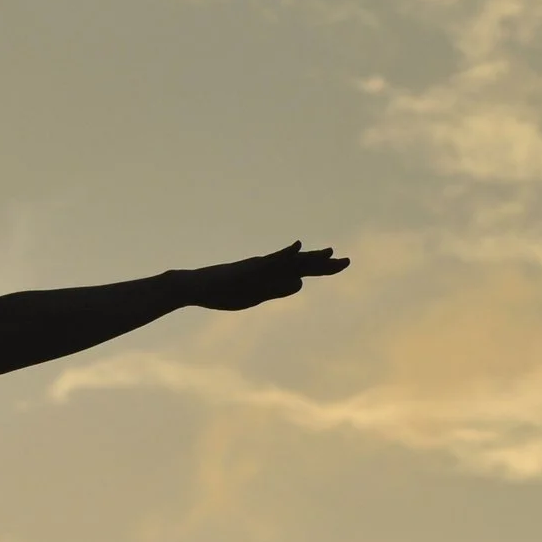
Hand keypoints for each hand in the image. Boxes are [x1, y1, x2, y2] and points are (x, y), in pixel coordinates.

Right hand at [183, 242, 348, 310]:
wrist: (194, 287)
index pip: (303, 270)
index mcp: (271, 275)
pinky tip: (297, 246)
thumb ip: (277, 289)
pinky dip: (284, 253)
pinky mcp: (247, 268)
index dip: (323, 267)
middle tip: (347, 261)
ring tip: (331, 252)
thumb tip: (299, 284)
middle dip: (325, 264)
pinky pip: (269, 260)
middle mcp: (268, 267)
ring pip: (289, 262)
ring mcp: (258, 267)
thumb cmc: (221, 291)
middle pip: (302, 264)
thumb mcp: (255, 295)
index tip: (341, 263)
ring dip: (309, 257)